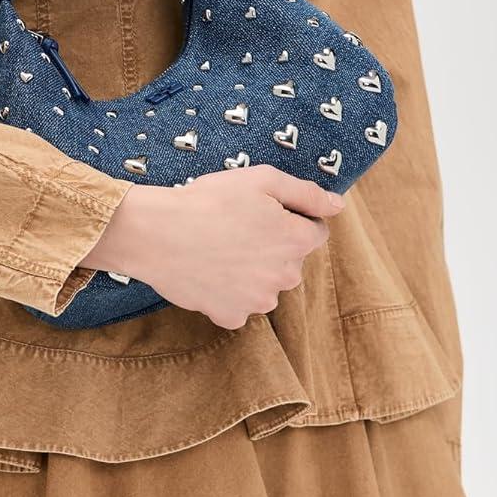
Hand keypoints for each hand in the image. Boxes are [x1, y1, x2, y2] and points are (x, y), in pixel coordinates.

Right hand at [82, 165, 344, 329]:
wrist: (157, 233)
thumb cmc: (208, 200)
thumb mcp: (261, 180)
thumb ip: (306, 194)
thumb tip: (339, 206)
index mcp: (296, 241)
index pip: (314, 232)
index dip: (289, 218)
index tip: (261, 212)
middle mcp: (285, 276)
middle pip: (290, 261)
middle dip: (272, 247)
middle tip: (236, 228)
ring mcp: (258, 301)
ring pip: (266, 285)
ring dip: (252, 272)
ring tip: (220, 249)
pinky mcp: (231, 315)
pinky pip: (239, 306)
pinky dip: (229, 292)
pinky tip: (210, 271)